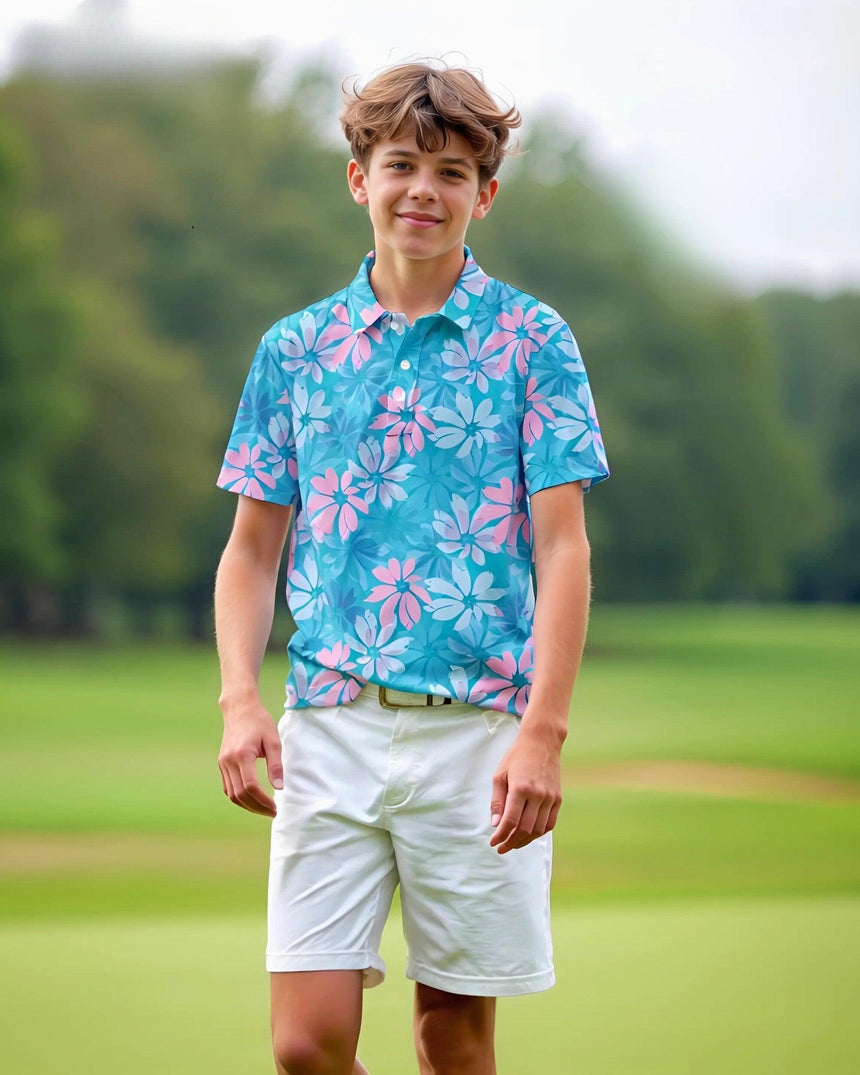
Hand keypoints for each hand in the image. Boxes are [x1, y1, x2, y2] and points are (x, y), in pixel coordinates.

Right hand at [218, 700, 283, 817]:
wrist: (239, 708)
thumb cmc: (259, 722)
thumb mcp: (273, 740)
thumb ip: (276, 764)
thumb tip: (279, 787)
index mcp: (242, 755)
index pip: (250, 786)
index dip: (263, 800)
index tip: (275, 806)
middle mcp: (229, 761)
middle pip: (239, 795)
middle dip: (256, 807)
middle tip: (272, 812)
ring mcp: (223, 763)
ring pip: (231, 794)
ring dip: (247, 805)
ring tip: (264, 809)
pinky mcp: (221, 763)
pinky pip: (228, 787)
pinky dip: (239, 797)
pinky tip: (252, 799)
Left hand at [489, 727, 562, 853]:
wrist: (542, 741)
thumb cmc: (517, 756)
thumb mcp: (500, 775)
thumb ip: (497, 801)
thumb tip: (496, 825)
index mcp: (520, 788)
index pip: (510, 821)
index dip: (501, 835)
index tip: (493, 842)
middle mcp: (538, 794)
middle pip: (524, 829)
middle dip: (511, 842)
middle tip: (502, 847)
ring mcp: (550, 797)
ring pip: (538, 830)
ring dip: (525, 841)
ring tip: (513, 843)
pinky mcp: (558, 798)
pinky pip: (550, 823)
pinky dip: (539, 833)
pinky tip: (528, 835)